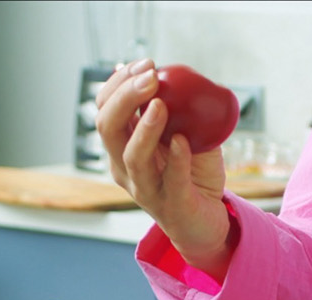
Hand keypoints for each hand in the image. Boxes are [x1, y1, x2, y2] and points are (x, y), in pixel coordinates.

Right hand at [95, 59, 234, 275]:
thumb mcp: (182, 135)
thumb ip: (175, 110)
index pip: (104, 109)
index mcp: (122, 147)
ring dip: (145, 128)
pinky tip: (182, 142)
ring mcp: (146, 190)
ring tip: (160, 104)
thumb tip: (169, 74)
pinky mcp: (173, 206)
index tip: (146, 64)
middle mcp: (125, 169)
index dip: (119, 84)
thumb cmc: (191, 175)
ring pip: (132, 157)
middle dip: (125, 98)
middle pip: (108, 129)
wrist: (206, 223)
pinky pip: (171, 182)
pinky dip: (176, 161)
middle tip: (150, 77)